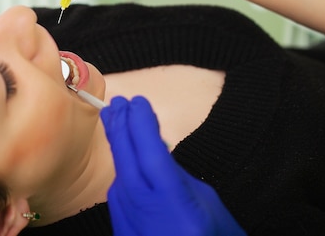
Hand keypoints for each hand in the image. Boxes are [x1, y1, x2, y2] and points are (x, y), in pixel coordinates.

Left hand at [100, 96, 246, 235]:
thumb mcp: (208, 205)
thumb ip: (178, 176)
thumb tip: (157, 149)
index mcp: (172, 200)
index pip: (150, 150)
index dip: (141, 122)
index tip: (138, 101)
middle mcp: (143, 207)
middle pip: (125, 156)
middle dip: (120, 125)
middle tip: (117, 103)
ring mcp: (128, 219)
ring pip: (120, 171)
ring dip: (118, 142)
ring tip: (116, 117)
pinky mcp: (120, 227)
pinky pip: (120, 189)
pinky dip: (122, 166)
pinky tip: (124, 155)